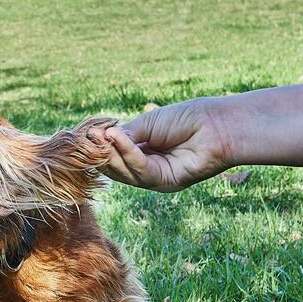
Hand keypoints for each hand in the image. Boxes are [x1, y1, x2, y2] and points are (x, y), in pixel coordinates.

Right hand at [90, 97, 230, 191]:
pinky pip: (141, 171)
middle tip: (89, 137)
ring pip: (125, 172)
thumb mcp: (148, 123)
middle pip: (116, 167)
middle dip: (102, 153)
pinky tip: (118, 139)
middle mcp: (148, 168)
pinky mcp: (166, 182)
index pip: (115, 154)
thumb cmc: (185, 118)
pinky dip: (128, 154)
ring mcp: (156, 177)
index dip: (101, 146)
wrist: (215, 125)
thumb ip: (125, 135)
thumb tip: (99, 138)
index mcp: (143, 152)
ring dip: (112, 154)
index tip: (87, 133)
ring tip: (101, 136)